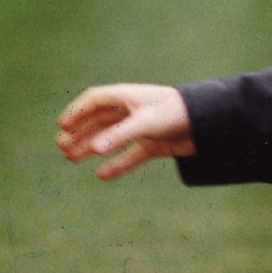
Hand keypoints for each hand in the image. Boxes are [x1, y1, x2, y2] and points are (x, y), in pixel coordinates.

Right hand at [56, 83, 195, 179]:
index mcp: (127, 97)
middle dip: (79, 132)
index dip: (77, 112)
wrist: (210, 124)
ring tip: (71, 158)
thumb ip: (119, 136)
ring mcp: (142, 128)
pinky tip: (102, 175)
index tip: (62, 126)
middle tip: (60, 146)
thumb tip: (93, 150)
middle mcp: (132, 111)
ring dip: (91, 147)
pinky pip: (130, 156)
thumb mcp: (145, 122)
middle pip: (98, 121)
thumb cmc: (176, 112)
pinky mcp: (154, 144)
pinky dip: (117, 165)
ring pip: (110, 138)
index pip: (94, 100)